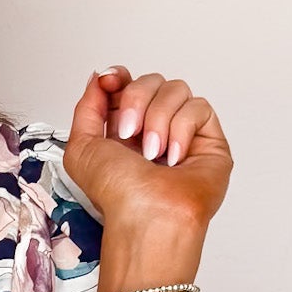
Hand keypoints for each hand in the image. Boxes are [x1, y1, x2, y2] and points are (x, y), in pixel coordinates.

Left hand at [60, 64, 232, 239]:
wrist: (147, 214)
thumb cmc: (117, 194)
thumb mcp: (81, 148)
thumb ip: (86, 108)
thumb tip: (100, 78)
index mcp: (125, 130)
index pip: (128, 84)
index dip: (120, 77)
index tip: (110, 80)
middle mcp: (154, 129)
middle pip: (151, 80)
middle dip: (135, 100)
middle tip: (128, 132)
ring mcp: (183, 133)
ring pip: (176, 89)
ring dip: (157, 118)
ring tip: (152, 153)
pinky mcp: (209, 139)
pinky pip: (198, 107)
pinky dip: (182, 129)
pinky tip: (174, 156)